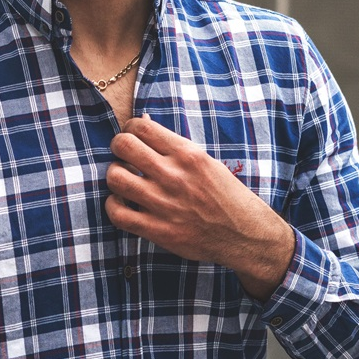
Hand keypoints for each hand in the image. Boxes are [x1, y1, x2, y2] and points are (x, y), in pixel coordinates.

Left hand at [105, 115, 294, 299]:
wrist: (243, 234)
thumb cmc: (225, 195)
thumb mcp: (206, 161)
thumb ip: (174, 147)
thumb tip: (144, 124)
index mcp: (188, 154)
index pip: (142, 126)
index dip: (130, 129)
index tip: (133, 137)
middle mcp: (174, 175)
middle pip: (123, 146)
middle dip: (118, 147)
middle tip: (124, 156)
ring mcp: (164, 204)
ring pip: (115, 178)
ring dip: (115, 175)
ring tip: (124, 180)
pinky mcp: (158, 230)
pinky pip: (117, 214)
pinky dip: (114, 206)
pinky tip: (124, 203)